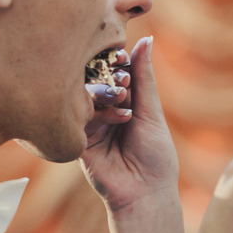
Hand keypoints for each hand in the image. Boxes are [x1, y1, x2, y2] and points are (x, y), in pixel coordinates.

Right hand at [78, 36, 178, 212]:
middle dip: (107, 73)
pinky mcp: (77, 140)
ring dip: (104, 91)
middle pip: (95, 80)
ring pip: (85, 95)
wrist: (145, 193)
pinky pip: (77, 117)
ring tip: (123, 96)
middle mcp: (102, 109)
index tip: (121, 53)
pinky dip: (96, 110)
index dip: (115, 60)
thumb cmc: (155, 154)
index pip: (112, 71)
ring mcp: (88, 124)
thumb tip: (146, 39)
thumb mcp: (151, 111)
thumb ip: (143, 76)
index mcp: (122, 101)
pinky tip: (115, 113)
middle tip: (121, 73)